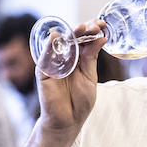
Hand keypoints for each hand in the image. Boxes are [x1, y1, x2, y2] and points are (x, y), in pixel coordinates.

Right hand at [36, 19, 106, 138]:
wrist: (67, 121)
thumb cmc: (79, 102)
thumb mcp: (90, 77)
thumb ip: (92, 58)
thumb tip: (101, 38)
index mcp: (80, 58)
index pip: (85, 39)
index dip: (93, 30)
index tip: (103, 25)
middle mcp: (66, 57)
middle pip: (73, 37)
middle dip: (84, 29)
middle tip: (94, 26)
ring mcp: (54, 62)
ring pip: (60, 43)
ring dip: (70, 34)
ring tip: (81, 28)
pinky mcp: (43, 70)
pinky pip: (45, 55)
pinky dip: (50, 45)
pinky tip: (56, 37)